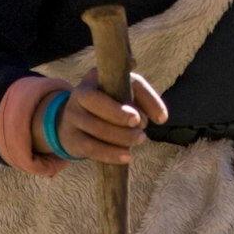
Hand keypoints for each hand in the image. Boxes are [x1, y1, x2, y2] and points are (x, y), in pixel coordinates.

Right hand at [39, 68, 168, 164]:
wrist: (74, 122)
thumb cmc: (109, 104)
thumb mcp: (125, 93)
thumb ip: (144, 98)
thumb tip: (162, 117)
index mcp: (95, 77)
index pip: (115, 80)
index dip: (136, 97)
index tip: (146, 118)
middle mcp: (79, 93)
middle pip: (95, 100)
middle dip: (119, 115)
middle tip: (142, 128)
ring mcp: (72, 116)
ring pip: (95, 127)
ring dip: (121, 137)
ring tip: (139, 140)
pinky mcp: (71, 138)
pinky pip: (90, 147)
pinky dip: (110, 154)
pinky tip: (127, 156)